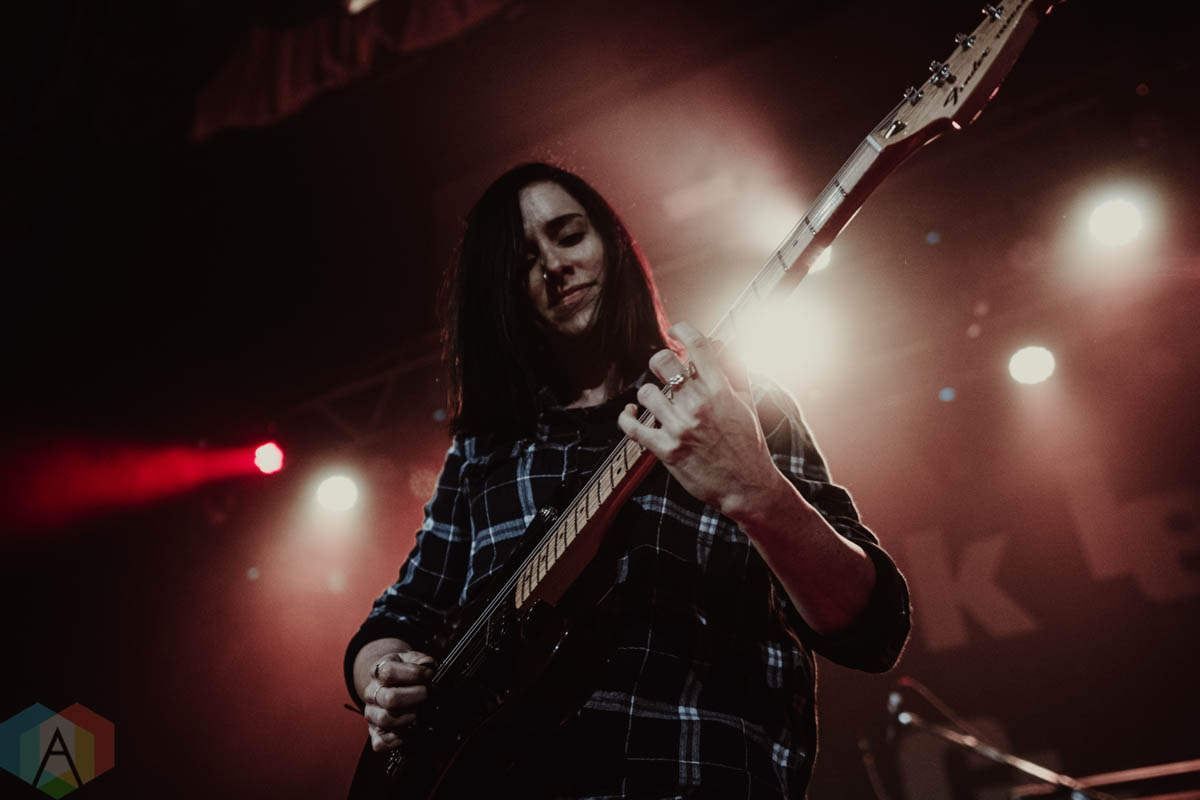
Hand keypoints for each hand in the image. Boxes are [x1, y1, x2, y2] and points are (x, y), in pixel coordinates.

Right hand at [363, 650, 435, 752]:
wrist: (393, 682)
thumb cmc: (407, 673)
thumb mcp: (415, 660)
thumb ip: (424, 663)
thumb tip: (431, 673)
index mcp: (379, 672)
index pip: (388, 672)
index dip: (414, 674)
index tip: (428, 675)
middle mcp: (371, 693)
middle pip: (390, 699)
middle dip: (416, 697)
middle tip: (427, 695)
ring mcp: (371, 713)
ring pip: (385, 720)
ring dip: (410, 717)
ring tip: (420, 712)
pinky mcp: (374, 733)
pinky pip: (381, 743)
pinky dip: (398, 739)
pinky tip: (410, 730)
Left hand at [617, 322, 785, 518]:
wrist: (747, 487)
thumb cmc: (748, 445)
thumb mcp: (747, 403)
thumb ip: (734, 372)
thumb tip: (724, 345)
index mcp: (720, 390)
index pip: (698, 345)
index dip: (682, 330)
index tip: (675, 330)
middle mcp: (698, 405)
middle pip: (662, 362)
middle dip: (660, 361)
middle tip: (664, 370)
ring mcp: (680, 428)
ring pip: (646, 394)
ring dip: (649, 396)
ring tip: (659, 403)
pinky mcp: (666, 450)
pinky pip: (632, 427)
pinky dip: (627, 418)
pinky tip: (631, 414)